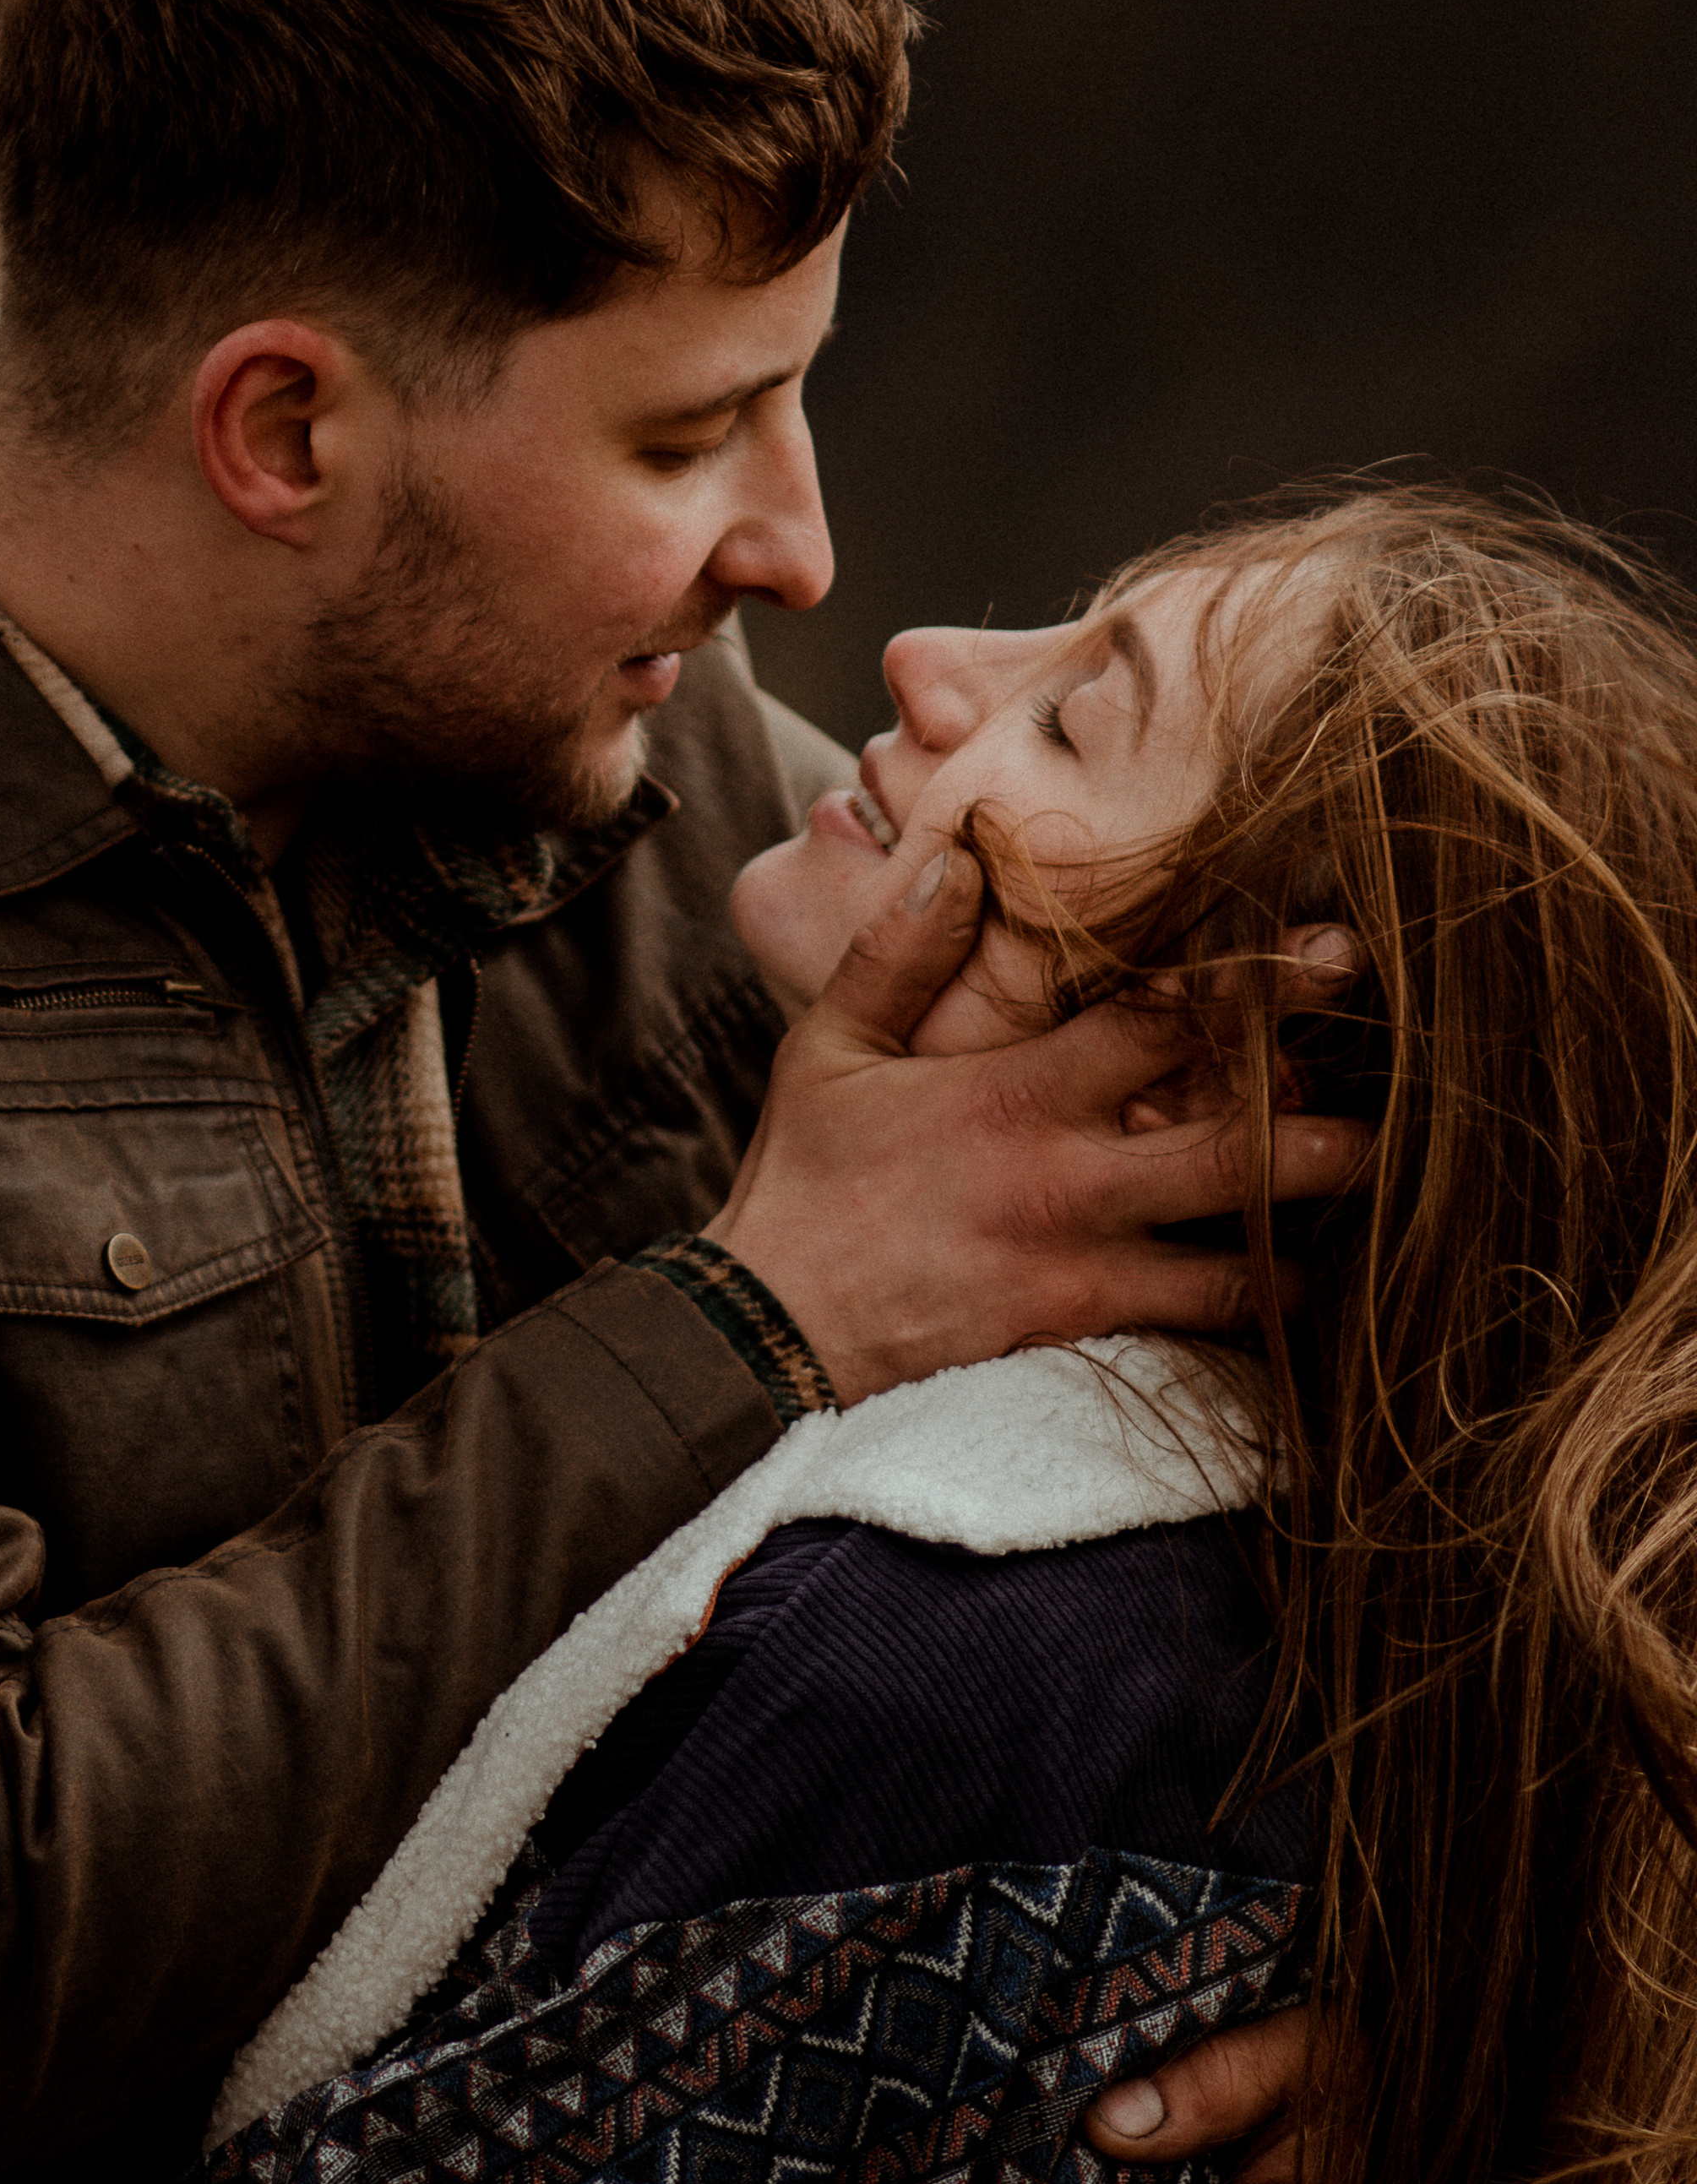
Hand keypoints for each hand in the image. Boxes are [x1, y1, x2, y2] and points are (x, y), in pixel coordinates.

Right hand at [708, 847, 1366, 1404]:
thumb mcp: (829, 1047)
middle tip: (1420, 1097)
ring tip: (1390, 1203)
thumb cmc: (801, 1183)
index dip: (1257, 987)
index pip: (1160, 1023)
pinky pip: (1195, 1327)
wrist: (764, 1332)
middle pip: (1234, 1143)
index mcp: (1016, 1094)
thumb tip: (959, 851)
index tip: (1338, 955)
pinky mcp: (1075, 1330)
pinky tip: (1315, 1298)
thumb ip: (901, 950)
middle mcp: (1068, 1178)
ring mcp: (1081, 1263)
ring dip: (1315, 1227)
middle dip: (1330, 1119)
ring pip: (1237, 1250)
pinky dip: (1263, 1313)